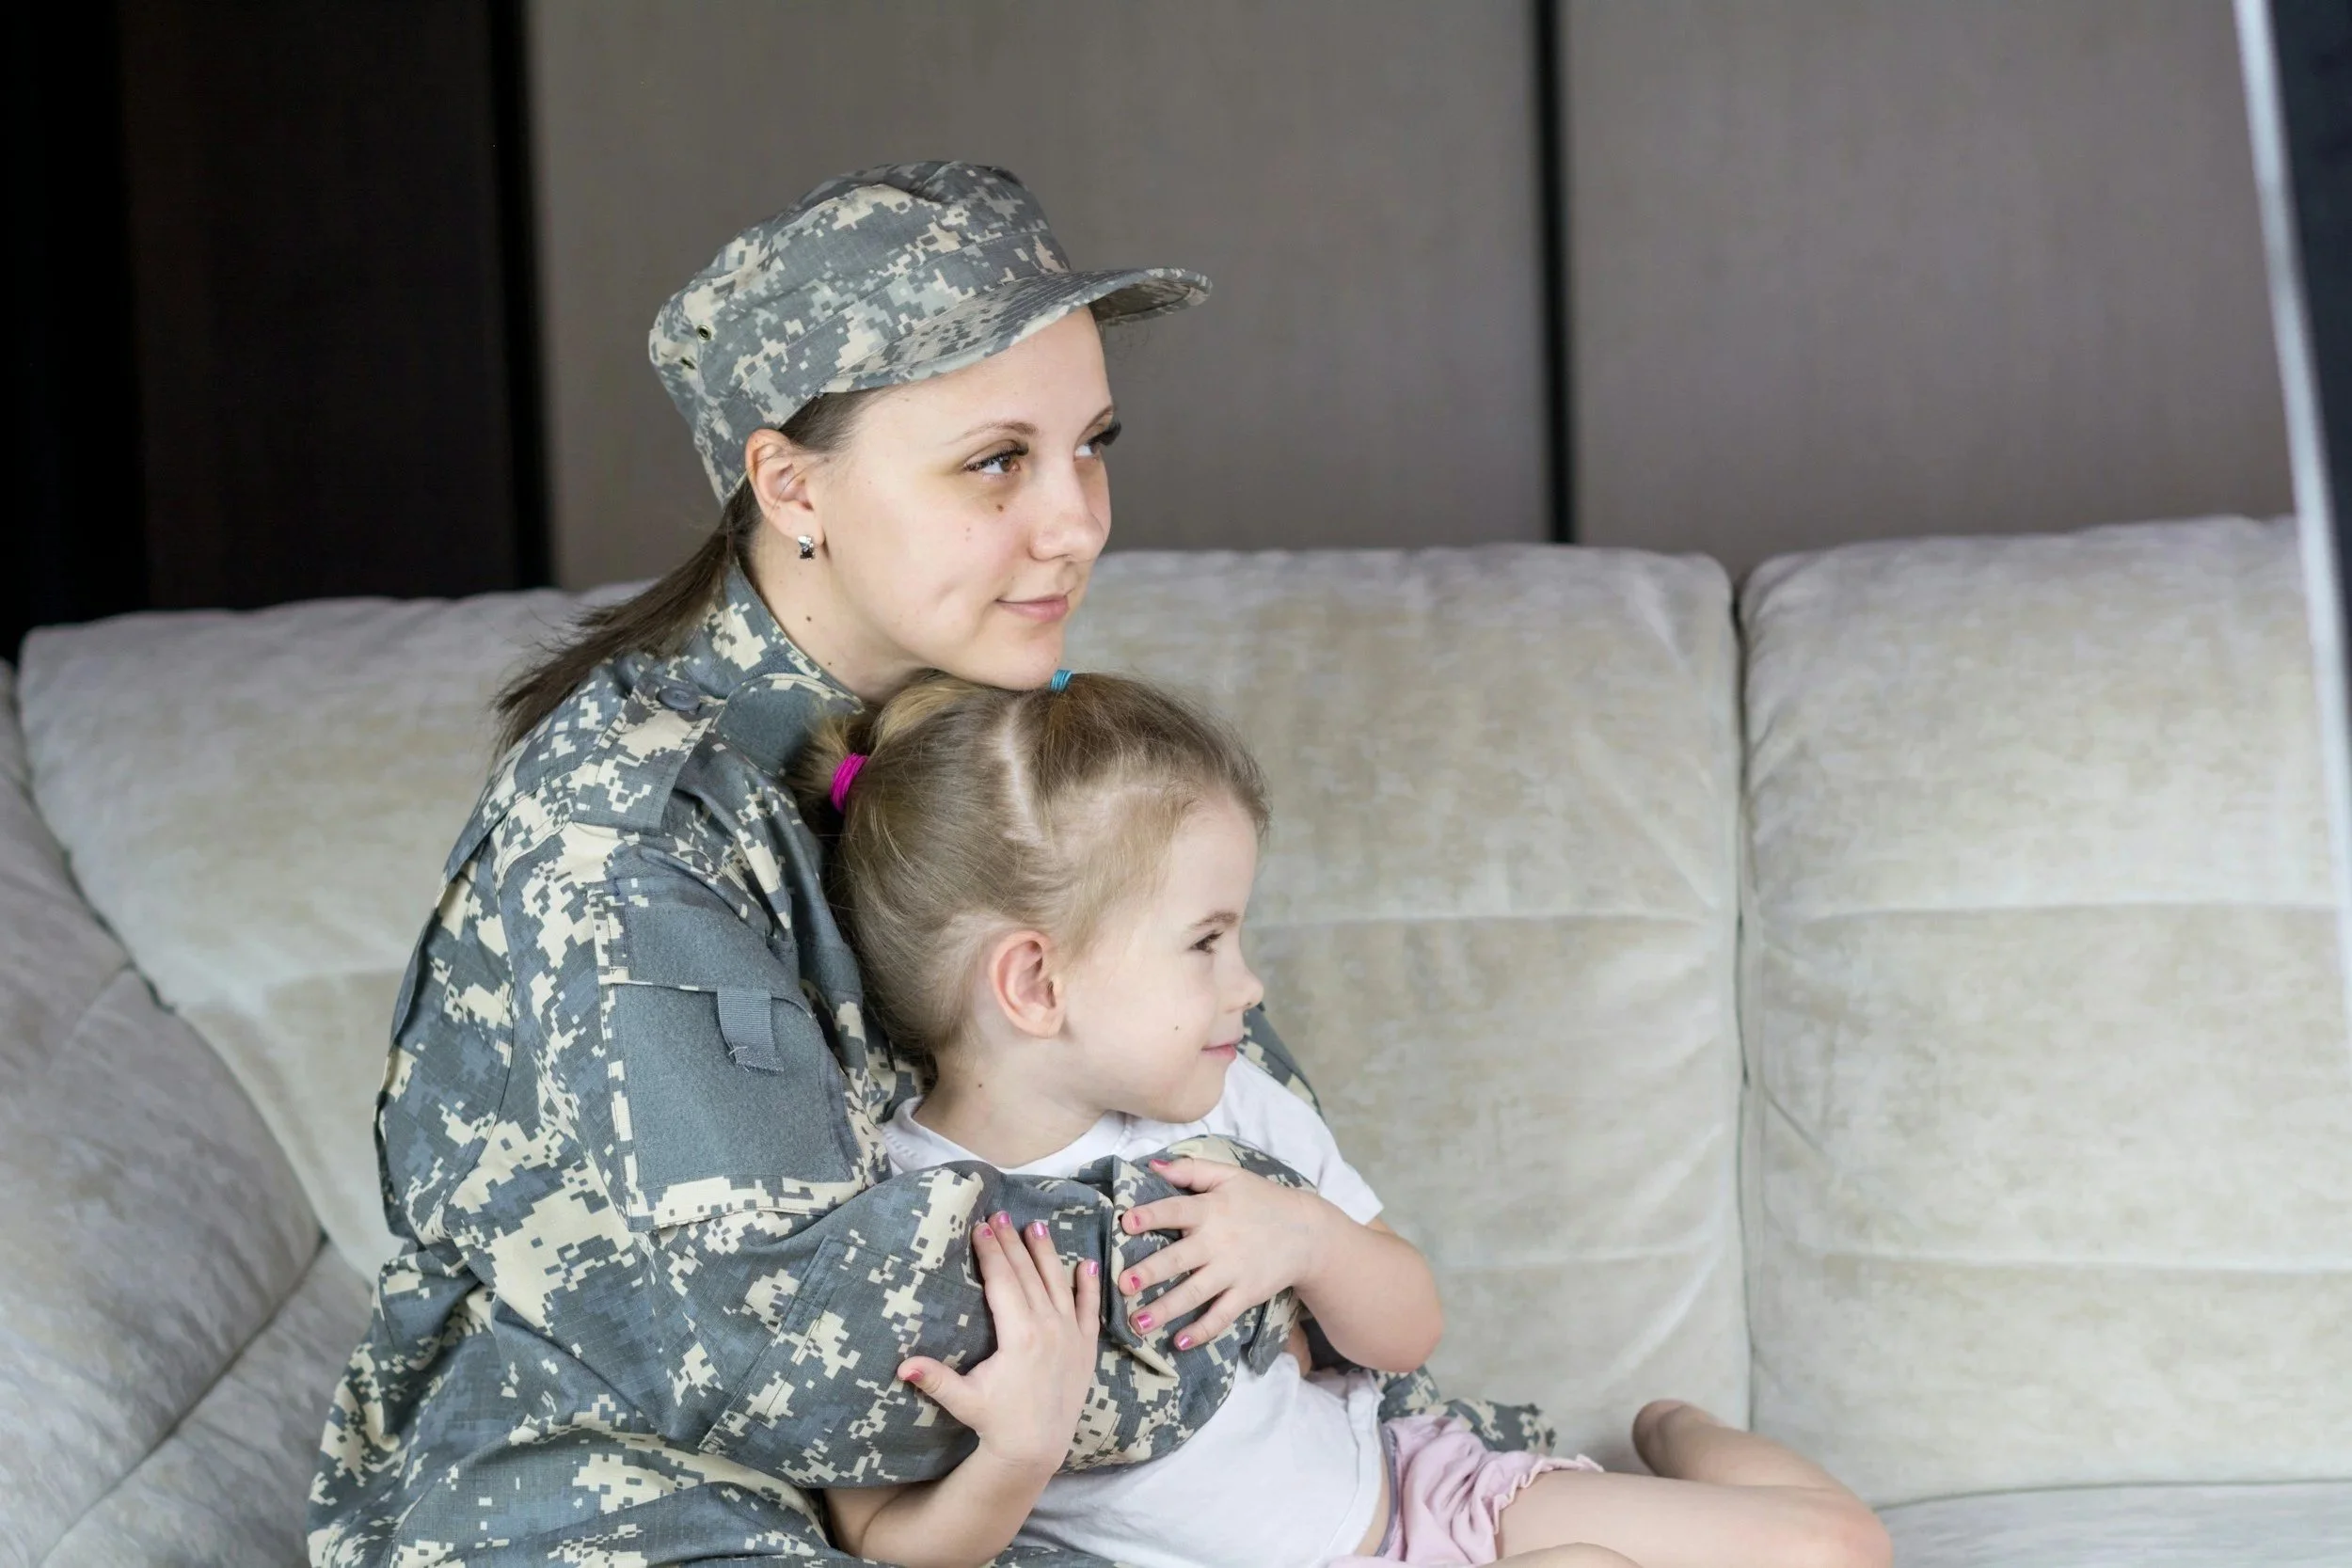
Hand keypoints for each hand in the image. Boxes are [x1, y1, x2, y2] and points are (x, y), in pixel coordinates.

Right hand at [897, 1211, 1100, 1476]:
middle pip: (1028, 1274)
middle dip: (1012, 1242)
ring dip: (1046, 1253)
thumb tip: (901, 1365)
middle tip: (1000, 1213)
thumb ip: (935, 1379)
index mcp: (1019, 1335)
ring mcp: (1070, 1336)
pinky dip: (1088, 1286)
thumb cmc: (996, 1422)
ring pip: (1057, 1284)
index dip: (990, 1252)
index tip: (980, 1226)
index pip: (1003, 1281)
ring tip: (1036, 1226)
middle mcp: (1048, 1328)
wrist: (1037, 1449)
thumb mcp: (963, 1400)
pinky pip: (1088, 1310)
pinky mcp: (1085, 1348)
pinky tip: (1086, 1264)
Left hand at [1115, 1156, 1335, 1351]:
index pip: (1175, 1211)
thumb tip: (1151, 1164)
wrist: (1306, 1232)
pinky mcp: (1246, 1294)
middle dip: (1149, 1273)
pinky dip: (1202, 1331)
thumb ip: (1190, 1169)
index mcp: (1211, 1209)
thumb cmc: (1261, 1200)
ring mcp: (1233, 1271)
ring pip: (1194, 1294)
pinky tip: (1179, 1343)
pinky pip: (1221, 1316)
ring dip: (1165, 1309)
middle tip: (1122, 1284)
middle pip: (1179, 1259)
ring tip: (1137, 1323)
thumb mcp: (1229, 1176)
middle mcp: (1219, 1242)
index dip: (1151, 1216)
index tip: (1125, 1223)